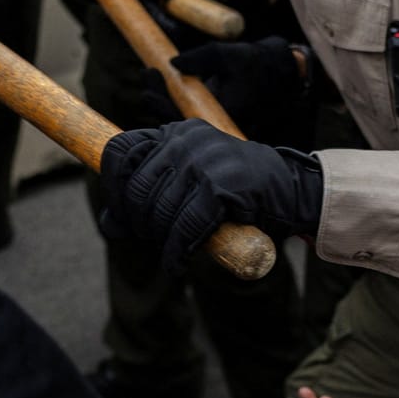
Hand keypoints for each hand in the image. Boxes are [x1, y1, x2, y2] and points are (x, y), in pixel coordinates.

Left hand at [98, 120, 323, 274]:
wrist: (290, 190)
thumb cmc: (234, 190)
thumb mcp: (187, 185)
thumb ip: (149, 197)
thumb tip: (108, 225)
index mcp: (173, 133)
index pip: (119, 151)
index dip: (113, 188)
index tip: (122, 215)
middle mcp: (184, 140)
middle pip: (136, 187)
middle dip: (138, 222)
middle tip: (152, 239)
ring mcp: (204, 161)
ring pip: (159, 210)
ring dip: (160, 240)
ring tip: (171, 252)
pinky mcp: (222, 186)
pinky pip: (185, 227)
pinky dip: (177, 252)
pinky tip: (179, 263)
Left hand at [140, 36, 311, 143]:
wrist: (283, 71)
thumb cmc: (258, 62)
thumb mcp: (228, 55)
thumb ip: (200, 59)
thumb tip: (173, 63)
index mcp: (223, 116)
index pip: (183, 117)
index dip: (161, 101)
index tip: (150, 73)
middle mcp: (218, 126)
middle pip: (178, 123)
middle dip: (158, 100)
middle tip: (148, 74)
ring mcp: (217, 123)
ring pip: (182, 120)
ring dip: (164, 101)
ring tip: (152, 77)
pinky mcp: (216, 117)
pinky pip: (190, 115)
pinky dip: (175, 101)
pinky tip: (164, 83)